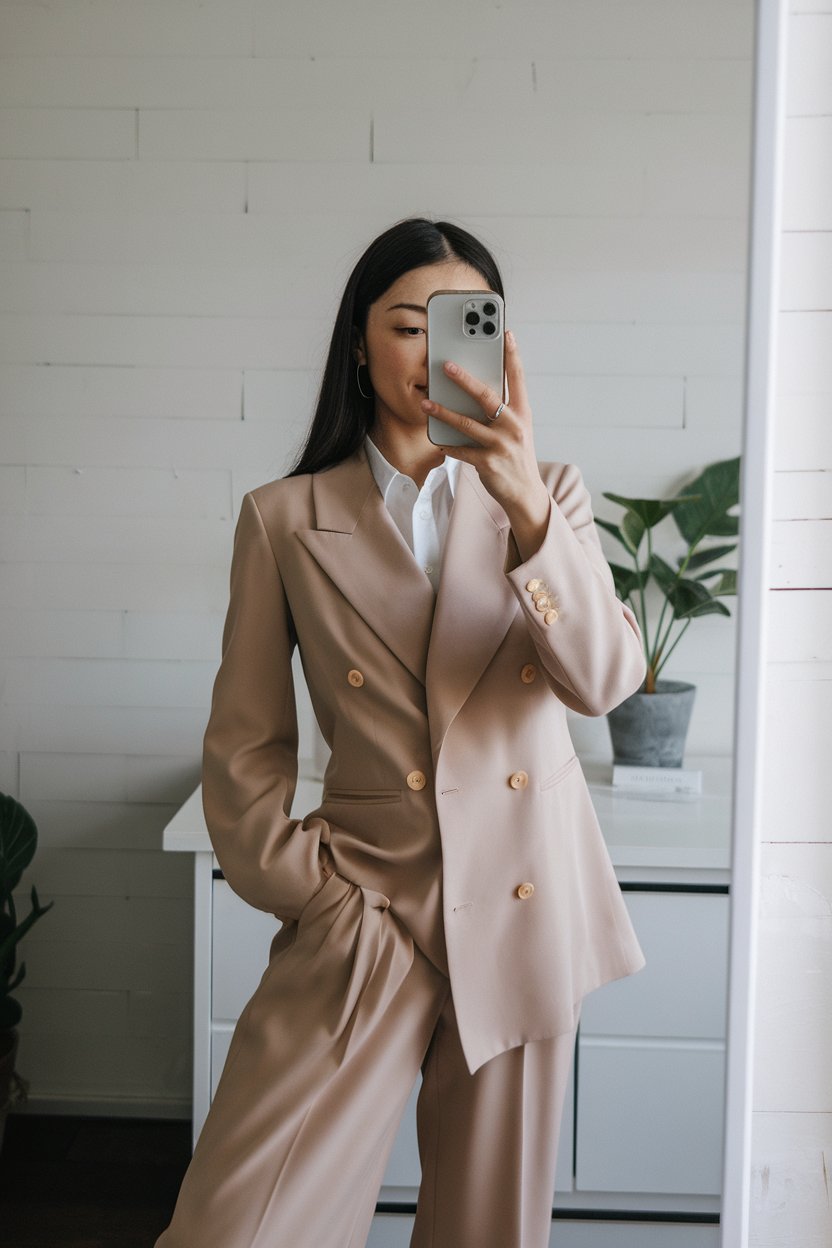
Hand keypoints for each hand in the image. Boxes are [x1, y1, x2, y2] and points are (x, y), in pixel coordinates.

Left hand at [420, 330, 550, 560]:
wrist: (525, 493)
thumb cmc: (516, 456)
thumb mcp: (517, 429)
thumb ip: (502, 410)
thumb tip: (474, 389)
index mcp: (522, 413)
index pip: (518, 379)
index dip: (512, 355)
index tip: (506, 333)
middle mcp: (514, 426)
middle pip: (487, 397)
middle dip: (465, 380)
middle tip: (447, 365)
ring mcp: (502, 446)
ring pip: (468, 424)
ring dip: (444, 412)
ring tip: (427, 402)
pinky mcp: (489, 464)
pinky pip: (462, 450)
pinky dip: (448, 445)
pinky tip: (437, 438)